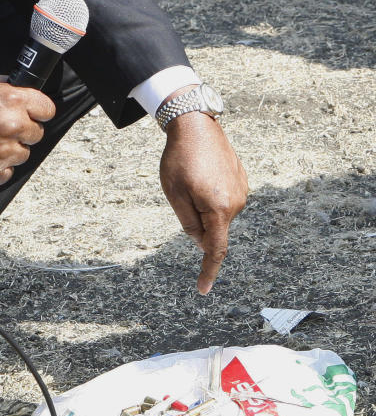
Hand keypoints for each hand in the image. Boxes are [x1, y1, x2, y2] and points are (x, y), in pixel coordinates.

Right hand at [0, 74, 55, 189]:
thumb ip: (7, 88)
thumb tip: (23, 94)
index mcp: (12, 102)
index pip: (47, 110)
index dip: (38, 111)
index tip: (33, 114)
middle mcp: (11, 128)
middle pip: (37, 134)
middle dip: (23, 130)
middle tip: (1, 128)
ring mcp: (2, 154)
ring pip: (22, 154)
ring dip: (10, 149)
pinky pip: (7, 172)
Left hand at [158, 111, 247, 294]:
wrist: (196, 125)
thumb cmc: (180, 159)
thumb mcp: (174, 194)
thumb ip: (188, 223)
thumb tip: (201, 243)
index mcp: (218, 208)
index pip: (215, 249)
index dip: (208, 270)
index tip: (203, 289)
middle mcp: (236, 203)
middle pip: (212, 228)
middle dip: (196, 221)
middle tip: (182, 192)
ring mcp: (241, 191)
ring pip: (217, 213)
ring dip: (202, 205)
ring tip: (191, 178)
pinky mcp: (241, 180)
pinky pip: (222, 199)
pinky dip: (209, 195)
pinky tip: (202, 174)